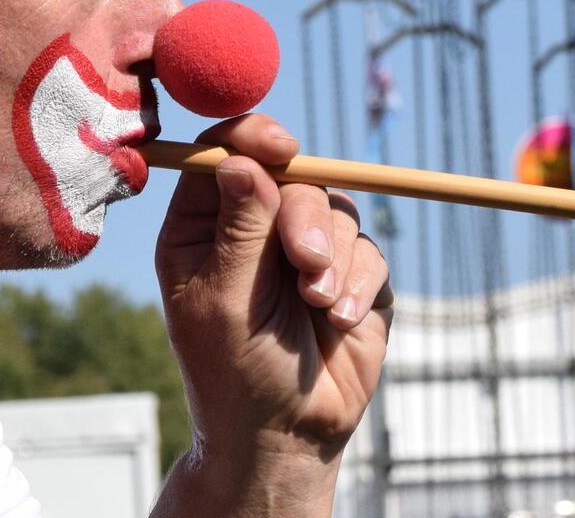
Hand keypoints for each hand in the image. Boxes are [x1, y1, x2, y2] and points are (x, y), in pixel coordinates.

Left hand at [154, 114, 392, 517]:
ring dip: (334, 257)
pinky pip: (370, 250)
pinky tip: (340, 321)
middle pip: (294, 177)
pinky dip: (359, 282)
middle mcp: (256, 229)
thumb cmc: (233, 372)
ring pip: (338, 210)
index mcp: (204, 228)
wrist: (286, 435)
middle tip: (306, 263)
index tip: (280, 145)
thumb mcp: (223, 299)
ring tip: (320, 307)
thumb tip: (241, 159)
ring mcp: (308, 250)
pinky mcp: (352, 276)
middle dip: (306, 217)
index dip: (253, 138)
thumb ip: (238, 229)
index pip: (227, 155)